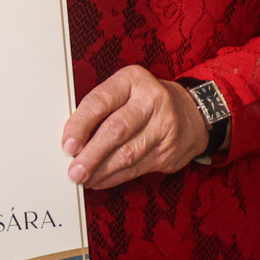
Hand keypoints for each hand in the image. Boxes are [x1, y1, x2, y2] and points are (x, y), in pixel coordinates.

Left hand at [62, 67, 208, 189]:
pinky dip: (114, 177)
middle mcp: (151, 101)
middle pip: (116, 131)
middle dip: (91, 155)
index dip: (81, 125)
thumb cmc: (145, 100)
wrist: (191, 112)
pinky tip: (100, 180)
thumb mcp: (124, 90)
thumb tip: (70, 141)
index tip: (67, 145)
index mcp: (133, 80)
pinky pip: (136, 168)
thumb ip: (99, 109)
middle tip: (74, 170)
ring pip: (127, 154)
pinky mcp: (169, 151)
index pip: (101, 102)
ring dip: (101, 171)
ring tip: (82, 178)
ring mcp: (164, 127)